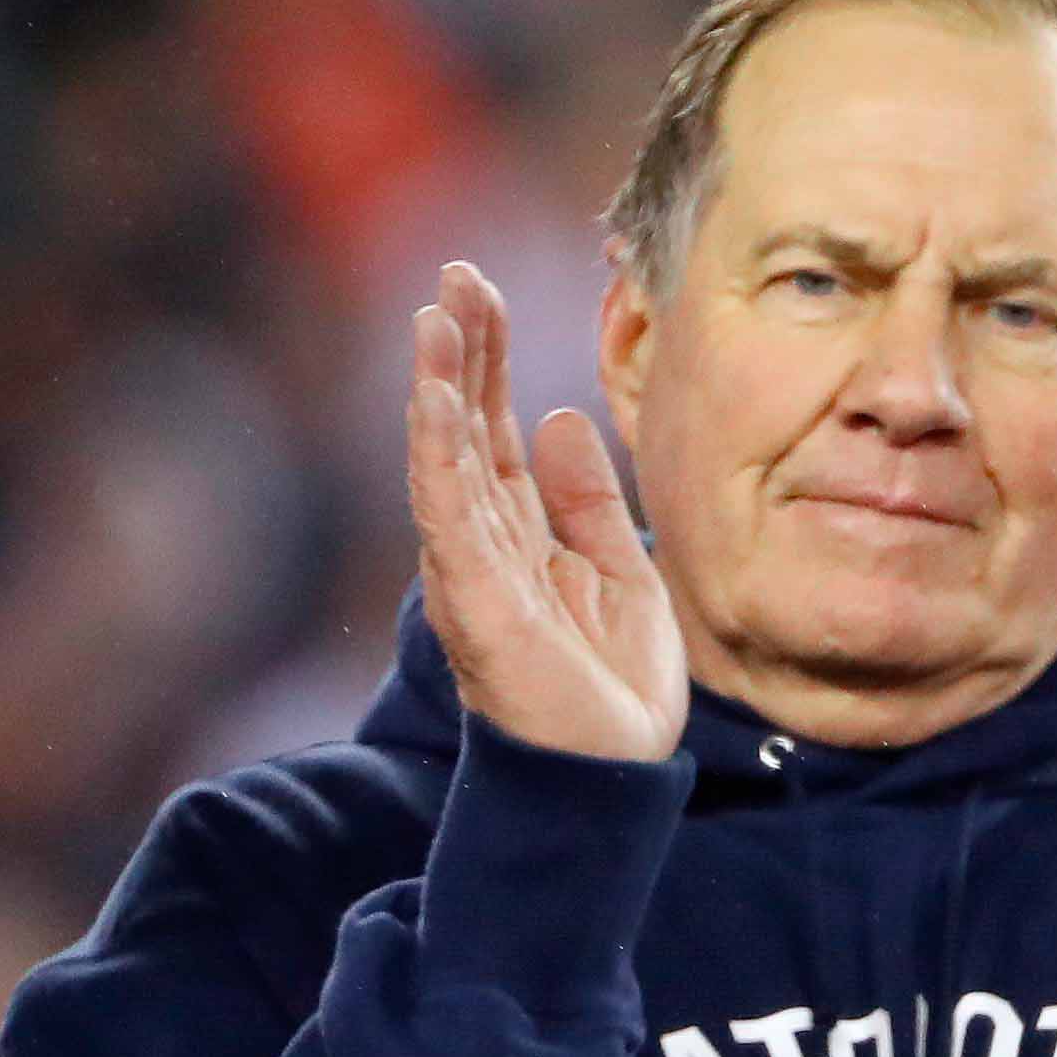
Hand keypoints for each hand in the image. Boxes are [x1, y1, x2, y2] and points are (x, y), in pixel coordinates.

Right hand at [406, 259, 687, 762]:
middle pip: (464, 428)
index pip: (494, 428)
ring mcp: (473, 569)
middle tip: (454, 276)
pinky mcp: (475, 600)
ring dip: (439, 385)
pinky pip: (448, 512)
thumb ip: (588, 500)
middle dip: (459, 352)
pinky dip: (437, 451)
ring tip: (436, 315)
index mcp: (519, 534)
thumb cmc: (610, 691)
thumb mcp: (621, 572)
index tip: (481, 291)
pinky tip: (434, 396)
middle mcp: (483, 542)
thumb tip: (555, 418)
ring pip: (445, 458)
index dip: (488, 360)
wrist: (611, 779)